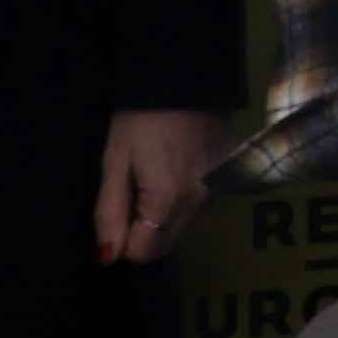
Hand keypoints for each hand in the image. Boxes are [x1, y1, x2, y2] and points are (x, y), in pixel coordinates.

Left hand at [90, 110, 219, 266]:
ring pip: (183, 225)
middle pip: (165, 243)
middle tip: (133, 190)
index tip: (117, 208)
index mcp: (167, 200)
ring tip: (156, 174)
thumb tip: (107, 256)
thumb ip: (109, 212)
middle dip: (144, 230)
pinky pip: (201, 204)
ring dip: (166, 214)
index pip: (143, 252)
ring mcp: (218, 190)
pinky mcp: (230, 176)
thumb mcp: (114, 162)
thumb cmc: (140, 120)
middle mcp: (199, 203)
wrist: (186, 80)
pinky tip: (179, 166)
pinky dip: (185, 196)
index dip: (122, 238)